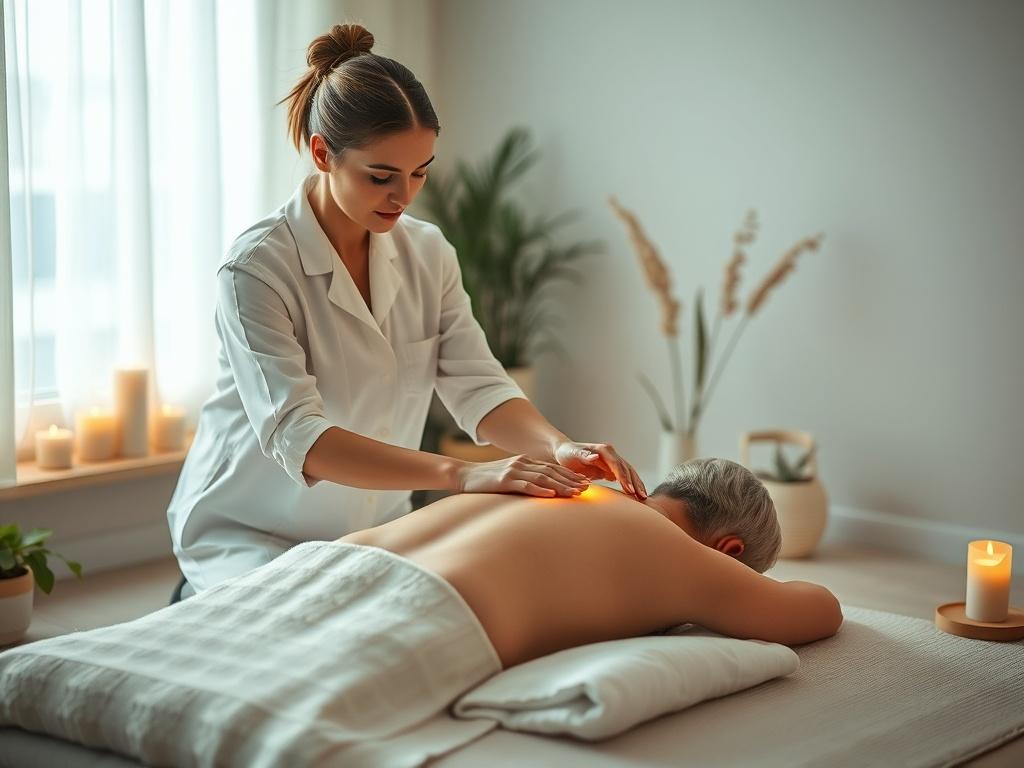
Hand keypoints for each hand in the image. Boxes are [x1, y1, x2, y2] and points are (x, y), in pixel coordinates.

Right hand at [456, 455, 590, 496]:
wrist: (464, 475)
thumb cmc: (487, 480)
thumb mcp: (509, 477)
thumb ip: (524, 480)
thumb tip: (542, 490)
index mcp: (525, 461)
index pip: (552, 468)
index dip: (569, 475)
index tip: (584, 482)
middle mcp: (522, 463)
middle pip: (551, 472)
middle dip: (570, 480)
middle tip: (586, 488)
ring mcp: (513, 471)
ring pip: (543, 478)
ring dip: (561, 486)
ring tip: (575, 493)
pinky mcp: (504, 480)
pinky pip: (525, 485)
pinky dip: (540, 490)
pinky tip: (552, 495)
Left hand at [553, 441, 647, 498]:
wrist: (566, 453)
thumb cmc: (567, 453)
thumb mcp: (573, 453)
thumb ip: (583, 455)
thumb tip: (595, 457)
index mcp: (604, 450)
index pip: (617, 464)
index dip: (624, 477)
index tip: (629, 489)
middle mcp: (611, 454)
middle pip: (627, 469)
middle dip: (635, 482)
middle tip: (641, 496)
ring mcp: (613, 462)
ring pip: (629, 473)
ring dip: (637, 484)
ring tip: (643, 497)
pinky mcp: (612, 469)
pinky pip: (625, 478)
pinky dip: (632, 485)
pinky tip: (637, 495)